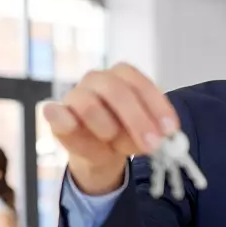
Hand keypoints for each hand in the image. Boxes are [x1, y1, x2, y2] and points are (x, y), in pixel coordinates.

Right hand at [42, 63, 178, 194]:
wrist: (98, 150)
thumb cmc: (124, 134)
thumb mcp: (143, 134)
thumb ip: (151, 132)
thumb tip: (162, 139)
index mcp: (123, 76)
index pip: (140, 84)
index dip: (157, 106)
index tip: (169, 131)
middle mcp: (98, 79)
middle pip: (117, 92)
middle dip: (137, 120)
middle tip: (152, 145)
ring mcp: (75, 94)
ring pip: (89, 105)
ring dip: (107, 128)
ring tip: (112, 141)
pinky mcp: (57, 113)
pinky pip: (56, 112)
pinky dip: (62, 118)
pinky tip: (70, 125)